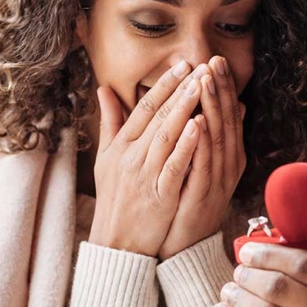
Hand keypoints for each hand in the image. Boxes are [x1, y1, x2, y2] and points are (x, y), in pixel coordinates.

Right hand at [89, 61, 202, 255]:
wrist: (117, 242)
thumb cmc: (116, 198)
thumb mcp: (107, 158)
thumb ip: (111, 123)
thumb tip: (105, 89)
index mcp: (121, 146)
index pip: (144, 108)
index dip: (164, 85)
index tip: (182, 64)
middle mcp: (131, 156)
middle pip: (157, 116)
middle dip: (179, 89)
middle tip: (199, 67)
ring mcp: (145, 175)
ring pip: (166, 136)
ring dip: (184, 109)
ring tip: (201, 86)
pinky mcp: (159, 194)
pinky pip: (174, 165)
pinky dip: (186, 144)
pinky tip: (200, 126)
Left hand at [158, 56, 246, 259]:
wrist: (184, 246)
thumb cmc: (188, 202)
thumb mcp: (201, 165)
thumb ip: (212, 137)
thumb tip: (233, 106)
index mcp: (227, 156)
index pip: (227, 115)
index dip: (223, 88)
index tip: (214, 61)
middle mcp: (227, 165)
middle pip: (226, 121)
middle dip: (220, 89)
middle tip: (214, 60)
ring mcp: (217, 180)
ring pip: (218, 137)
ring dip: (213, 108)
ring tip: (206, 80)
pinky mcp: (203, 195)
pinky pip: (204, 164)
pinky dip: (202, 142)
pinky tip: (199, 121)